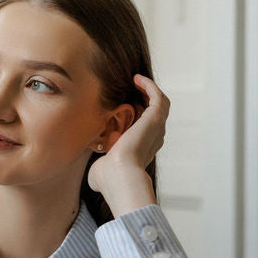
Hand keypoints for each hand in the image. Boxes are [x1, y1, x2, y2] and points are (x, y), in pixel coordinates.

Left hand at [86, 74, 168, 207]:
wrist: (118, 175)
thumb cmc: (108, 178)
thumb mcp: (101, 170)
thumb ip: (101, 166)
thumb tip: (97, 168)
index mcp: (143, 150)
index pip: (145, 129)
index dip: (137, 116)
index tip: (124, 107)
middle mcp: (154, 138)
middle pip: (155, 114)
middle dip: (145, 100)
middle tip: (131, 88)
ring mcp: (157, 128)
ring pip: (160, 103)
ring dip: (149, 90)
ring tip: (135, 80)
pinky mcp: (155, 118)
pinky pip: (158, 96)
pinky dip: (149, 85)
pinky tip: (136, 78)